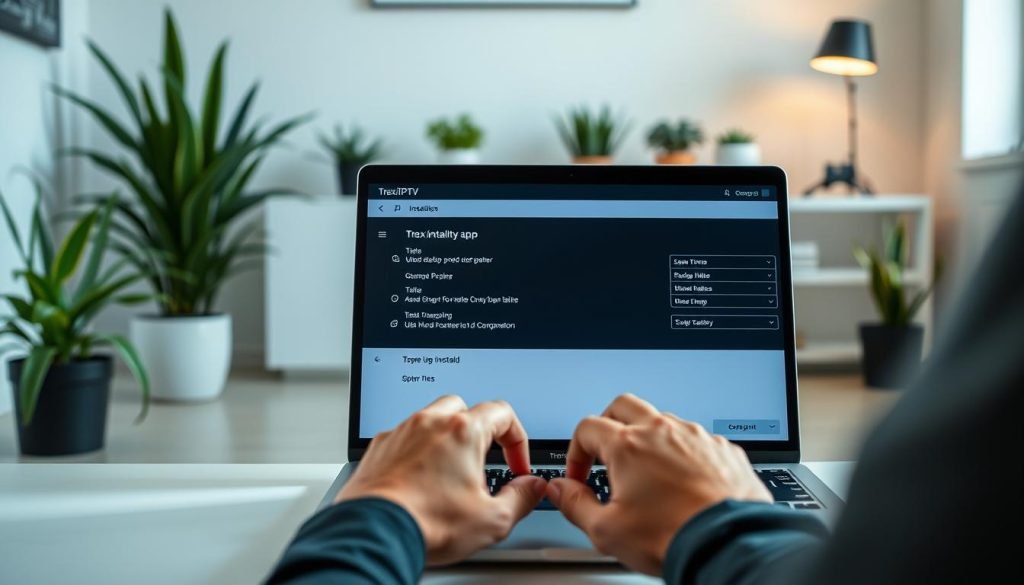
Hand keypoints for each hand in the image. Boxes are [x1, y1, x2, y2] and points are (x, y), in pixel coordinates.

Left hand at [336, 395, 546, 564]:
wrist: (373, 534)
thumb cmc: (425, 523)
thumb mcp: (491, 520)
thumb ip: (522, 498)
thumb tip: (532, 489)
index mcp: (463, 431)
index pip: (503, 414)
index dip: (517, 441)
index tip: (516, 467)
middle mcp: (430, 423)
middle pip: (465, 408)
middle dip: (479, 431)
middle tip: (482, 461)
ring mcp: (401, 432)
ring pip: (431, 419)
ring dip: (446, 439)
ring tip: (450, 473)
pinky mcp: (379, 447)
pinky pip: (405, 437)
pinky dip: (417, 451)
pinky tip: (419, 479)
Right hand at [547, 394, 770, 574]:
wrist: (729, 546)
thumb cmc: (673, 537)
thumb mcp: (607, 531)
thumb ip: (575, 505)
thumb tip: (559, 491)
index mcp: (628, 446)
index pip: (587, 428)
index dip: (576, 453)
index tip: (580, 476)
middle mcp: (662, 431)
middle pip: (623, 406)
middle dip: (608, 425)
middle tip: (606, 452)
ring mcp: (696, 437)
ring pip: (663, 419)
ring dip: (648, 437)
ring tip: (648, 471)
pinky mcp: (722, 449)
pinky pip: (696, 439)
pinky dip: (683, 452)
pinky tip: (684, 480)